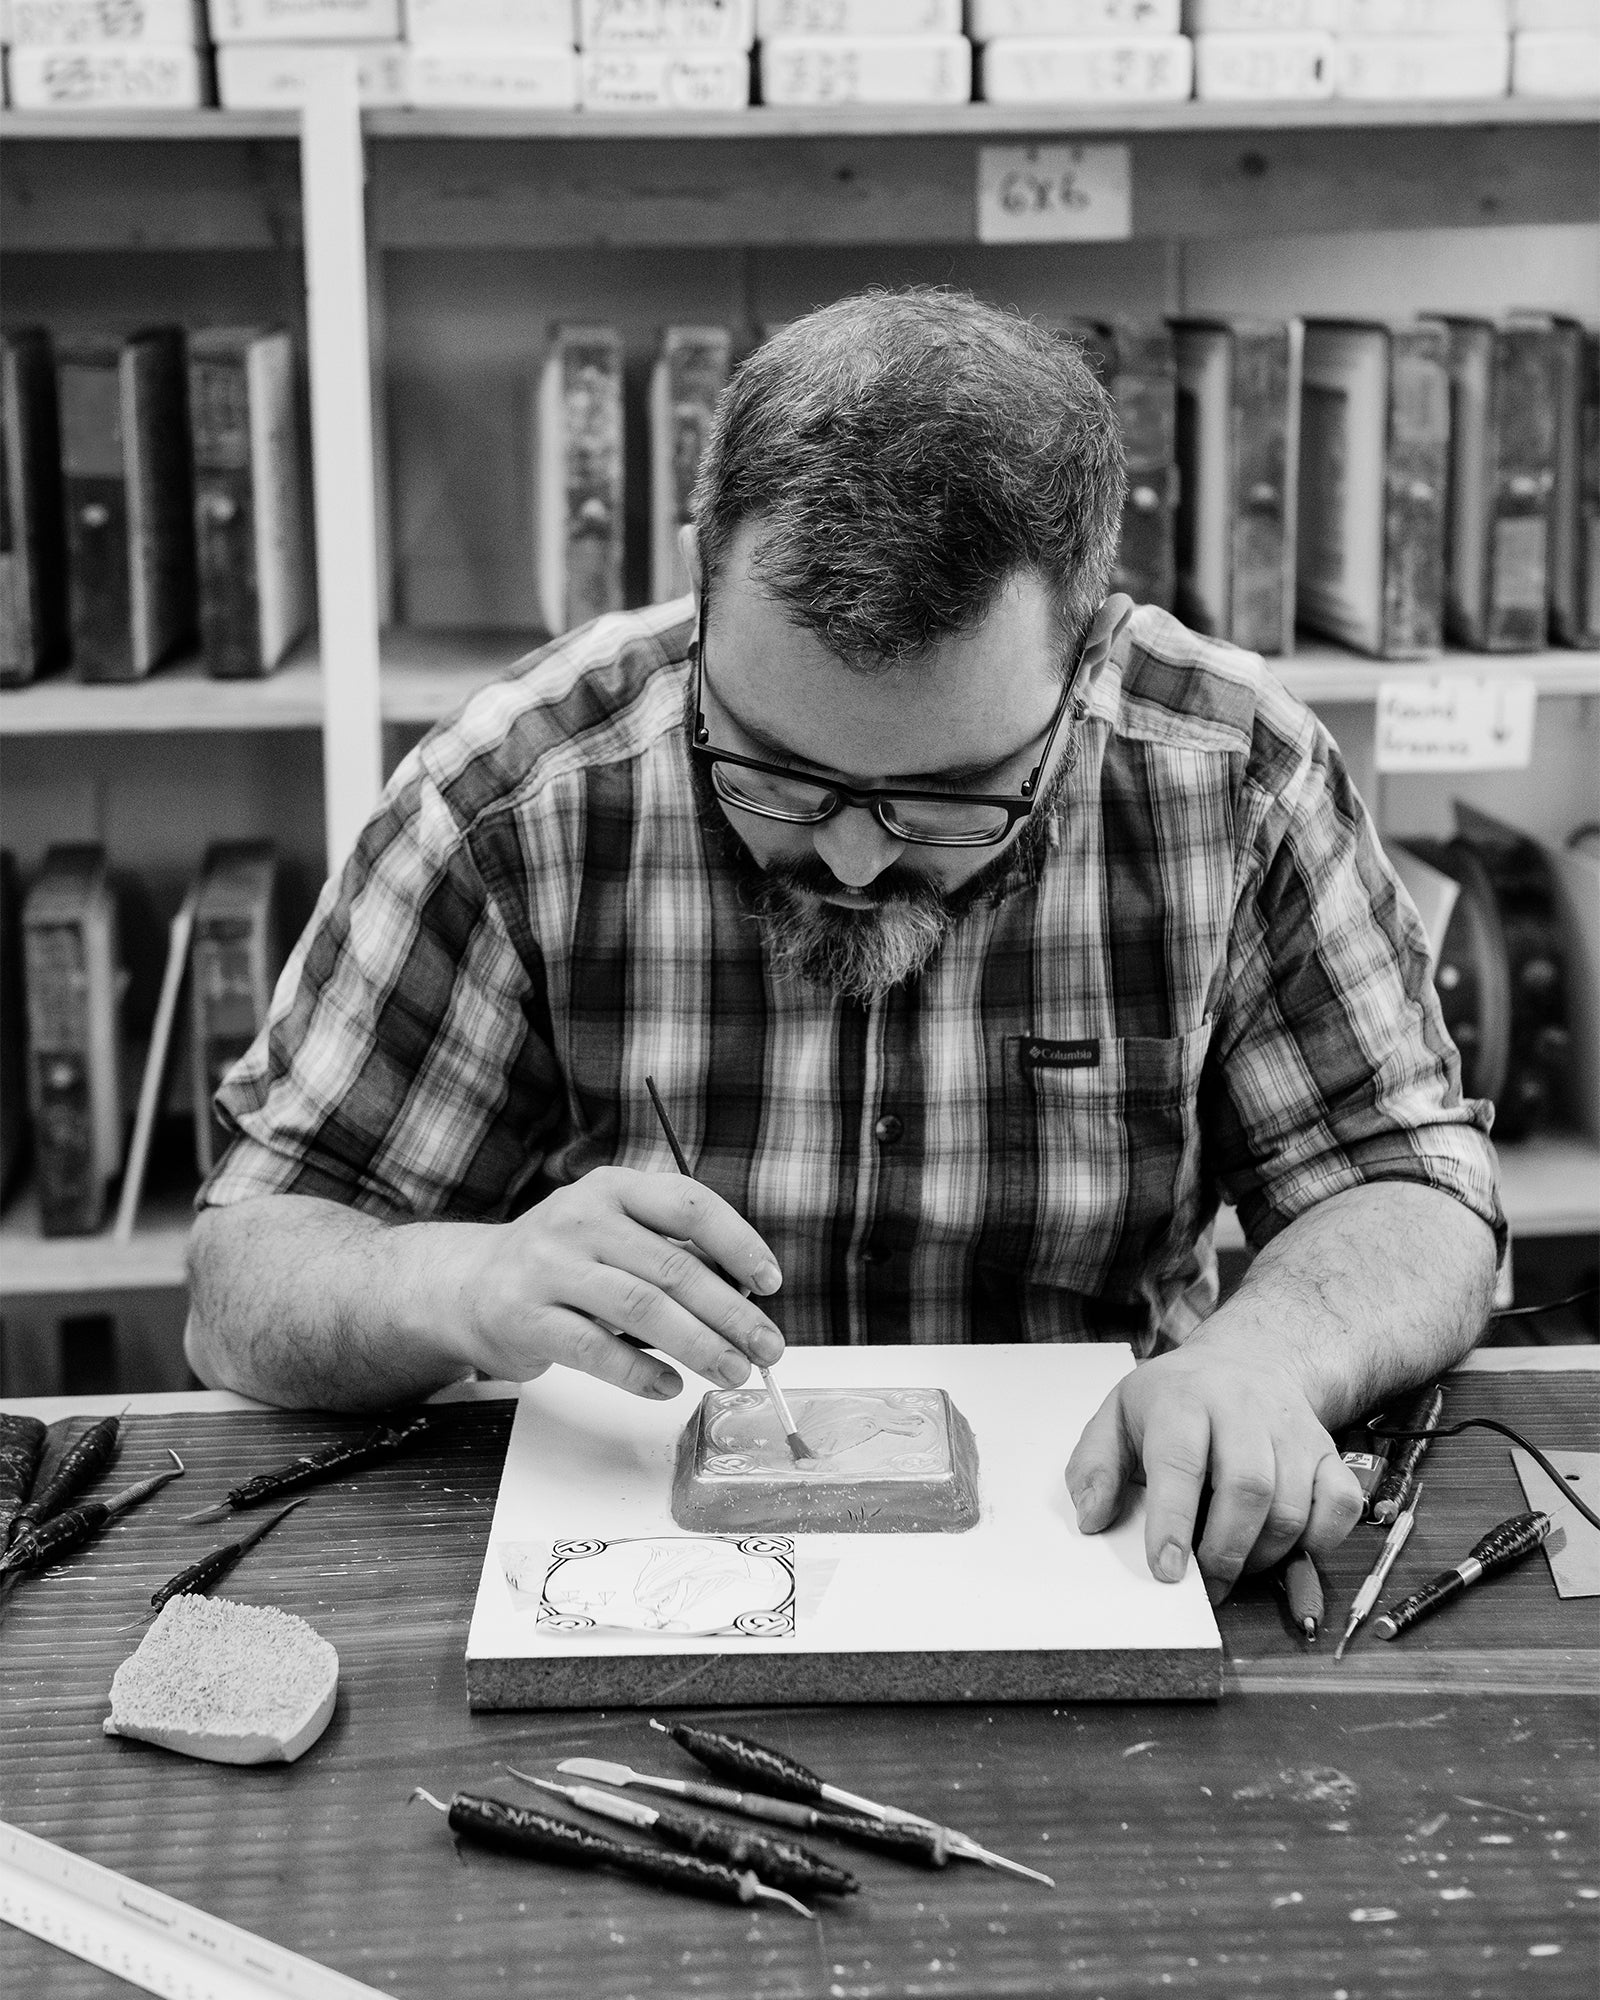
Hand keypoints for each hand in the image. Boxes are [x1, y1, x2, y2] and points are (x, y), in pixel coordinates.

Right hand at [450, 1166, 784, 1400]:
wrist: (468, 1285)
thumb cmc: (562, 1262)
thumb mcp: (612, 1234)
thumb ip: (668, 1252)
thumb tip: (746, 1296)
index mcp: (612, 1188)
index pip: (688, 1203)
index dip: (738, 1242)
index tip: (770, 1282)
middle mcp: (579, 1219)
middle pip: (673, 1267)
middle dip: (731, 1313)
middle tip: (767, 1348)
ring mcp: (549, 1267)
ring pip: (642, 1308)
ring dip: (699, 1346)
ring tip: (732, 1372)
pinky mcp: (526, 1317)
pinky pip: (596, 1350)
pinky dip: (640, 1373)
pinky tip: (669, 1387)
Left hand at [1063, 1331, 1364, 1603]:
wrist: (1249, 1360)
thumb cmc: (1177, 1400)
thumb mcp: (1118, 1415)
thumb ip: (1094, 1466)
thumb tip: (1092, 1519)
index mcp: (1181, 1400)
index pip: (1179, 1462)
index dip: (1172, 1521)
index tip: (1167, 1569)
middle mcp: (1242, 1410)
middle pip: (1247, 1488)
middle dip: (1224, 1551)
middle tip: (1205, 1583)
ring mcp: (1291, 1430)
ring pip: (1291, 1505)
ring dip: (1263, 1555)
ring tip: (1235, 1566)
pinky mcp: (1327, 1451)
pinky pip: (1339, 1506)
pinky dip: (1317, 1540)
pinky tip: (1286, 1546)